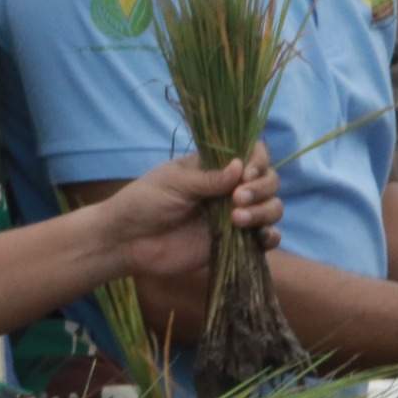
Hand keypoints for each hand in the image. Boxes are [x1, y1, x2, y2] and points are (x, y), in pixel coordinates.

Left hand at [105, 146, 283, 281]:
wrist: (126, 241)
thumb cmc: (142, 203)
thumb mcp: (173, 183)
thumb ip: (208, 178)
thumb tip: (241, 166)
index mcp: (214, 167)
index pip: (252, 155)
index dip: (258, 161)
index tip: (247, 171)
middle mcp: (229, 189)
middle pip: (268, 181)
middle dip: (261, 187)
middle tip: (237, 198)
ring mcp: (234, 216)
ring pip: (272, 208)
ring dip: (265, 211)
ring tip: (237, 219)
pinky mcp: (234, 243)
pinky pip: (265, 239)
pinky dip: (270, 236)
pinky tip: (261, 237)